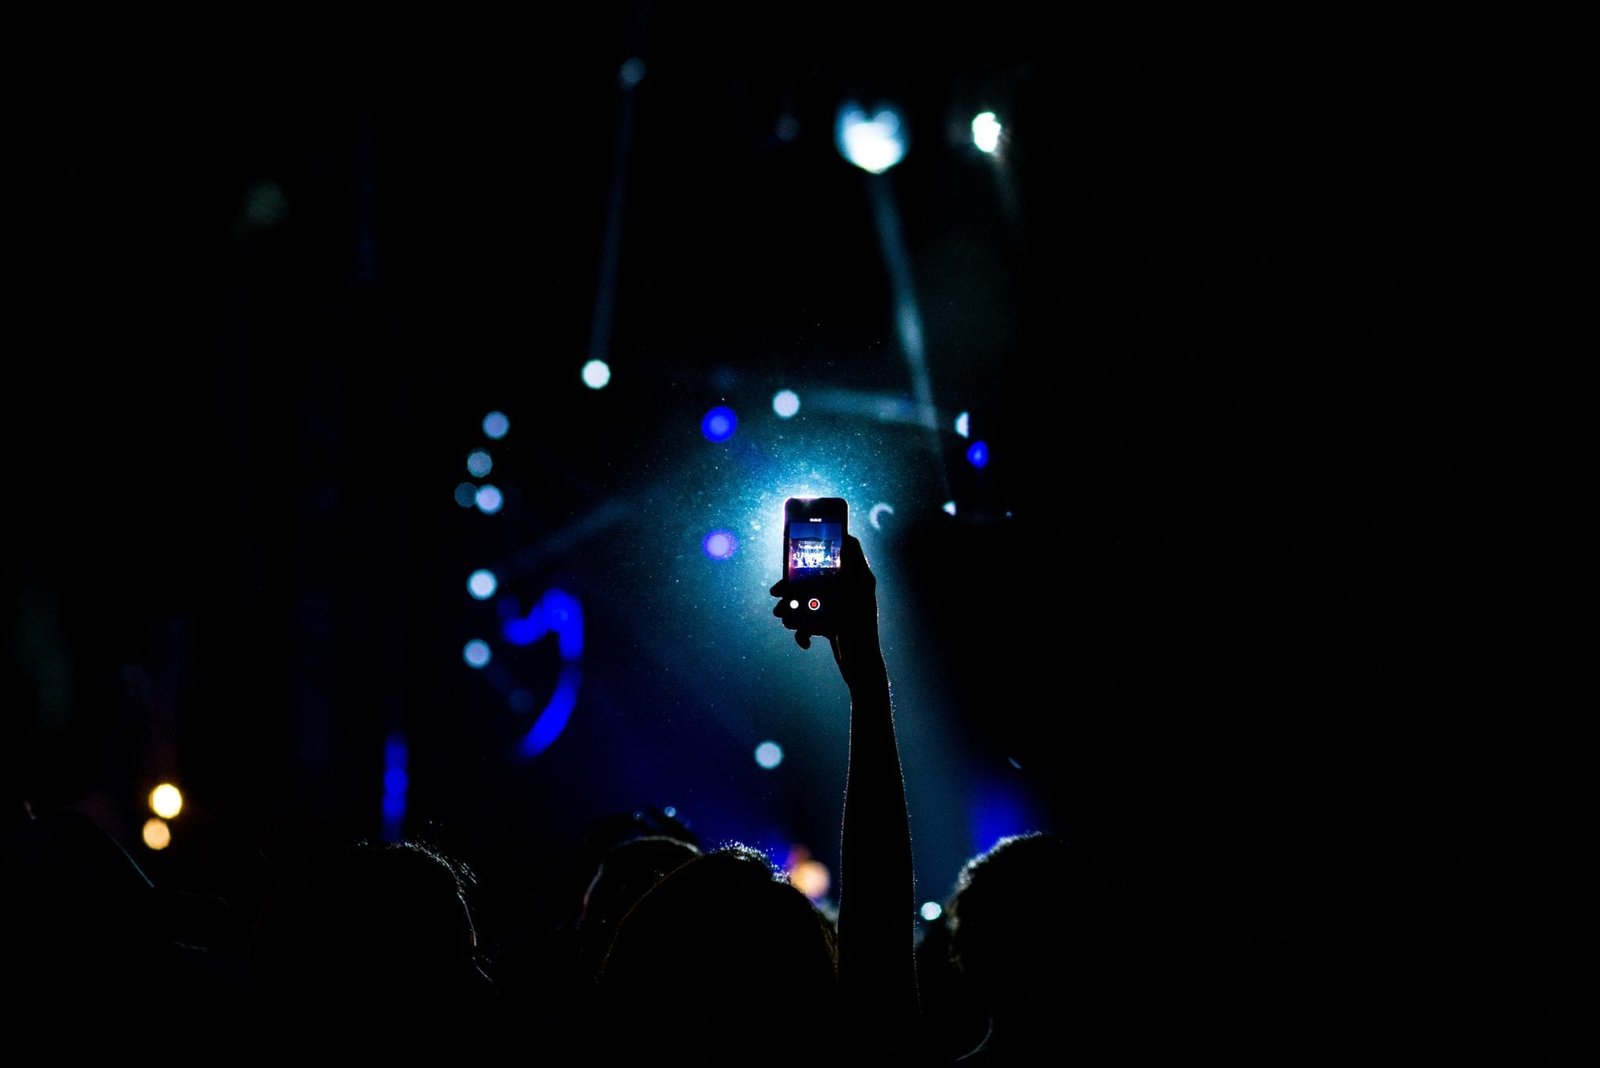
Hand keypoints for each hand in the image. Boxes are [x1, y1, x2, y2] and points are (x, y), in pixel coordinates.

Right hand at [770, 533, 878, 666]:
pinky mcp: (832, 623)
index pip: (843, 550)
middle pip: (816, 577)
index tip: (803, 543)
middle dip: (793, 587)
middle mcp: (849, 589)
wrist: (861, 668)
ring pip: (809, 599)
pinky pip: (811, 620)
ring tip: (783, 619)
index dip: (824, 543)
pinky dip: (803, 630)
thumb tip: (846, 540)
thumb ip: (850, 569)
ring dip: (792, 610)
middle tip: (776, 592)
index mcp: (858, 579)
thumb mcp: (855, 596)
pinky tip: (805, 641)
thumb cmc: (861, 633)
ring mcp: (839, 607)